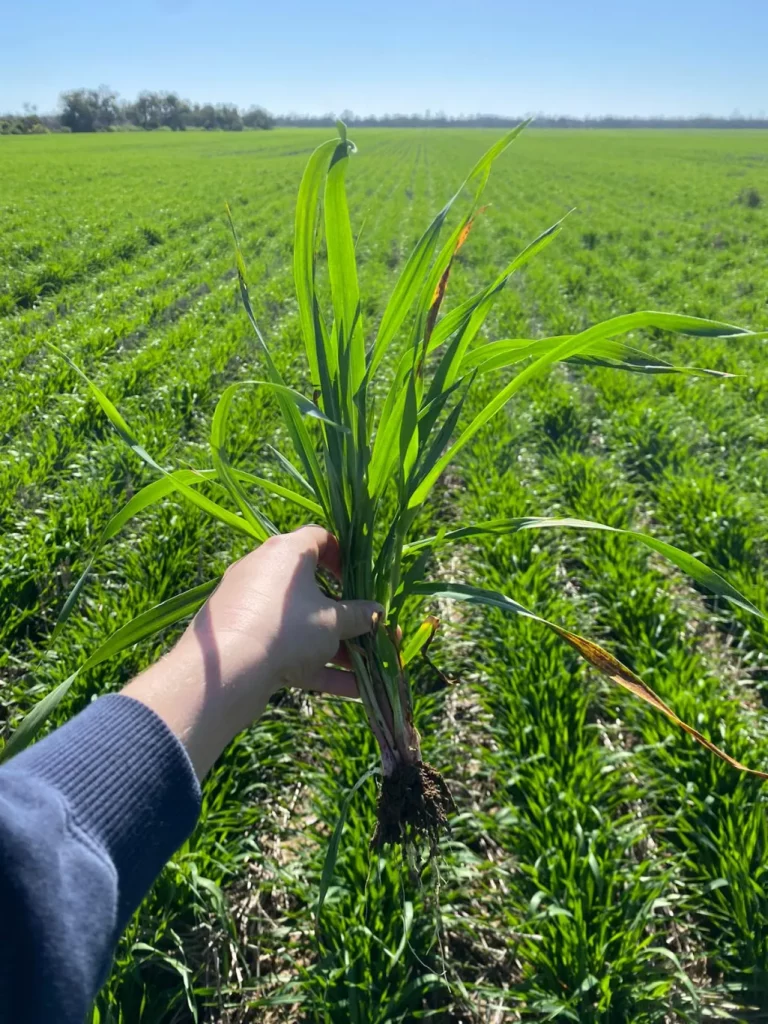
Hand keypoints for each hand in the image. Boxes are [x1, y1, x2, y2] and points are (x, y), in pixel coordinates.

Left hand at [121, 527, 381, 778]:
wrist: (226, 672)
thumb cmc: (286, 629)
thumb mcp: (332, 622)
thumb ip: (359, 616)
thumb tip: (377, 612)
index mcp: (286, 554)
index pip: (319, 538)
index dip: (343, 556)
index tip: (360, 580)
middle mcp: (265, 574)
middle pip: (313, 589)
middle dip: (345, 615)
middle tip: (369, 629)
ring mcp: (253, 610)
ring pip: (303, 626)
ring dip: (338, 646)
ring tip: (370, 667)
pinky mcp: (247, 643)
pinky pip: (289, 650)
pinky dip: (319, 667)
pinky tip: (354, 690)